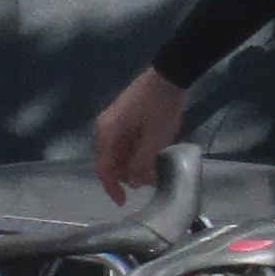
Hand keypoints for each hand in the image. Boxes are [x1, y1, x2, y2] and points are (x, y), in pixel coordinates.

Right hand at [90, 69, 187, 204]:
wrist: (170, 73)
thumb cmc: (161, 107)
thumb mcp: (155, 139)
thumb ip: (142, 163)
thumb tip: (133, 182)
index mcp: (107, 133)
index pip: (104, 169)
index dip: (112, 189)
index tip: (124, 202)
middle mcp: (105, 128)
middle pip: (110, 161)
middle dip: (126, 176)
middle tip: (147, 182)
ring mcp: (114, 121)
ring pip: (119, 152)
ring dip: (132, 164)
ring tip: (153, 170)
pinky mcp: (125, 117)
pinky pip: (125, 142)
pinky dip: (135, 152)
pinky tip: (151, 155)